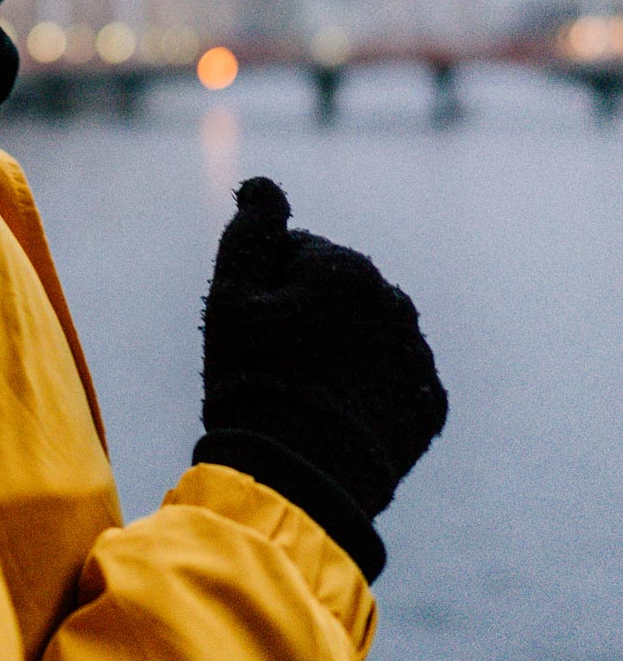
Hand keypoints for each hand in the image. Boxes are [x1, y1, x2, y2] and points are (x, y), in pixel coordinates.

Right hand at [197, 178, 447, 574]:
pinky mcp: (432, 404)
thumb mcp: (229, 297)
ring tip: (306, 393)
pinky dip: (368, 388)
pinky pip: (394, 379)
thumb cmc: (253, 379)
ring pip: (368, 333)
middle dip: (307, 314)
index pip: (295, 252)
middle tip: (274, 364)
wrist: (302, 476)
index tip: (252, 330)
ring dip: (340, 348)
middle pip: (337, 290)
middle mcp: (394, 302)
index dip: (264, 288)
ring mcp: (418, 355)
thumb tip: (263, 184)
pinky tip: (337, 414)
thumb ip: (249, 231)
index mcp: (344, 267)